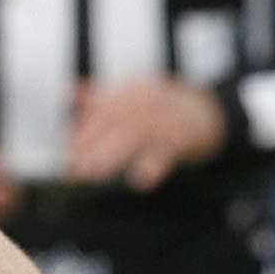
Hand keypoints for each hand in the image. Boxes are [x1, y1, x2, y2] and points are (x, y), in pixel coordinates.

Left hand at [64, 78, 225, 190]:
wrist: (207, 113)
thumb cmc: (162, 108)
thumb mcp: (133, 97)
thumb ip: (101, 99)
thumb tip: (69, 91)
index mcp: (133, 91)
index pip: (104, 109)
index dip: (84, 130)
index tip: (67, 148)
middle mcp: (149, 101)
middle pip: (115, 122)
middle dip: (90, 144)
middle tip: (72, 166)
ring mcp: (166, 120)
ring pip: (134, 137)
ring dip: (109, 156)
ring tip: (89, 174)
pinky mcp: (182, 140)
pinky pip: (165, 154)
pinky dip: (151, 166)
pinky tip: (138, 181)